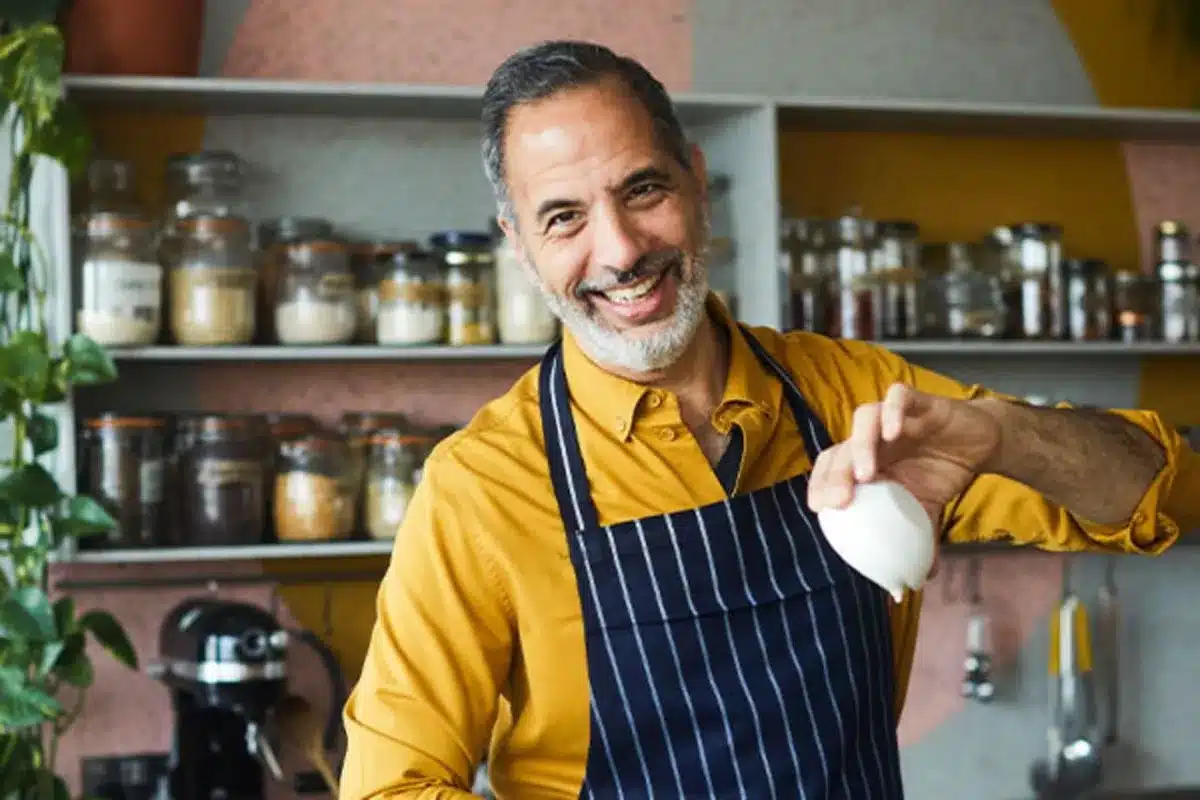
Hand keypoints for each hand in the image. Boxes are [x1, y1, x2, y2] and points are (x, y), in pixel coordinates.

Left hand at [806, 383, 1002, 526]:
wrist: (980, 444)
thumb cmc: (940, 473)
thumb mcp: (928, 511)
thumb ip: (919, 541)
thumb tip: (914, 582)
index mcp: (866, 463)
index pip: (830, 469)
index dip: (820, 485)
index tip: (820, 510)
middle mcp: (873, 438)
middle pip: (842, 447)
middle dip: (836, 474)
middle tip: (840, 500)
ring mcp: (893, 418)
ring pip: (863, 418)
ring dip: (861, 444)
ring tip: (867, 474)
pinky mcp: (919, 402)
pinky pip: (899, 397)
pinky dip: (892, 410)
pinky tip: (894, 432)